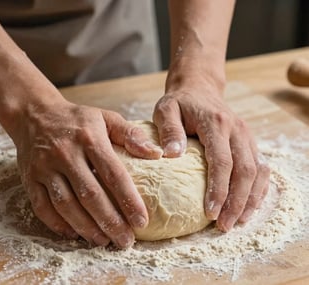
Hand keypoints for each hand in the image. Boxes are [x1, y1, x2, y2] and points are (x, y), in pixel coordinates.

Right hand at [10, 97, 161, 247]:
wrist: (34, 113)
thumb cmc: (77, 119)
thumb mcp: (106, 118)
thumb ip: (131, 135)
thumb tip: (157, 154)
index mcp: (89, 138)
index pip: (113, 174)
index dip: (128, 200)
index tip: (141, 221)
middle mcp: (66, 153)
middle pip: (90, 194)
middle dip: (110, 222)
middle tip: (125, 241)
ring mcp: (44, 167)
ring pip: (65, 204)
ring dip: (85, 227)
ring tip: (103, 241)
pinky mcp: (29, 178)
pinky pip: (42, 206)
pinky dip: (57, 224)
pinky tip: (74, 234)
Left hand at [153, 70, 269, 231]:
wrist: (198, 88)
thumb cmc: (179, 102)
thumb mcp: (166, 110)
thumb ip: (169, 130)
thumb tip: (170, 155)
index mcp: (216, 123)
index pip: (222, 161)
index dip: (219, 189)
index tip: (211, 213)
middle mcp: (237, 130)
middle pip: (245, 171)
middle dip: (237, 201)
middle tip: (224, 226)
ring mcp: (246, 136)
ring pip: (258, 171)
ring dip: (250, 199)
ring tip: (238, 222)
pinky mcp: (248, 142)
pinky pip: (261, 167)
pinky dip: (258, 188)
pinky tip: (248, 205)